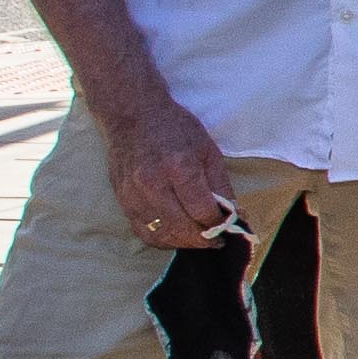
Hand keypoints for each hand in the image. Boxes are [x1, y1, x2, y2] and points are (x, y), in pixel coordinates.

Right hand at [96, 86, 232, 247]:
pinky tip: (176, 235)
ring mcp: (133, 193)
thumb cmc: (175, 129)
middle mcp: (153, 183)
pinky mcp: (122, 199)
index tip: (229, 228)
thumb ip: (221, 186)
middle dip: (204, 239)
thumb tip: (235, 215)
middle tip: (217, 240)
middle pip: (182, 228)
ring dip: (183, 243)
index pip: (202, 211)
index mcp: (179, 168)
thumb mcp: (208, 151)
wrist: (132, 115)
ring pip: (161, 234)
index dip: (219, 224)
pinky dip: (162, 239)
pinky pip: (142, 231)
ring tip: (198, 238)